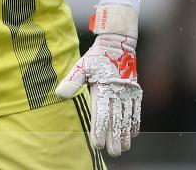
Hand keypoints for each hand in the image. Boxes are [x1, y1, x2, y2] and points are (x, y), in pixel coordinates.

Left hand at [56, 0, 141, 156]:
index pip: (101, 113)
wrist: (118, 42)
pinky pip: (136, 109)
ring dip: (125, 133)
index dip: (99, 129)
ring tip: (124, 148)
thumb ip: (72, 81)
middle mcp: (117, 92)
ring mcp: (128, 92)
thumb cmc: (97, 56)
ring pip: (127, 117)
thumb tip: (59, 94)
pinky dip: (135, 122)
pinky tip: (133, 134)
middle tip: (113, 152)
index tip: (98, 143)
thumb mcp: (82, 65)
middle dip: (114, 137)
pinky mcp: (134, 90)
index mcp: (103, 88)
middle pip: (116, 119)